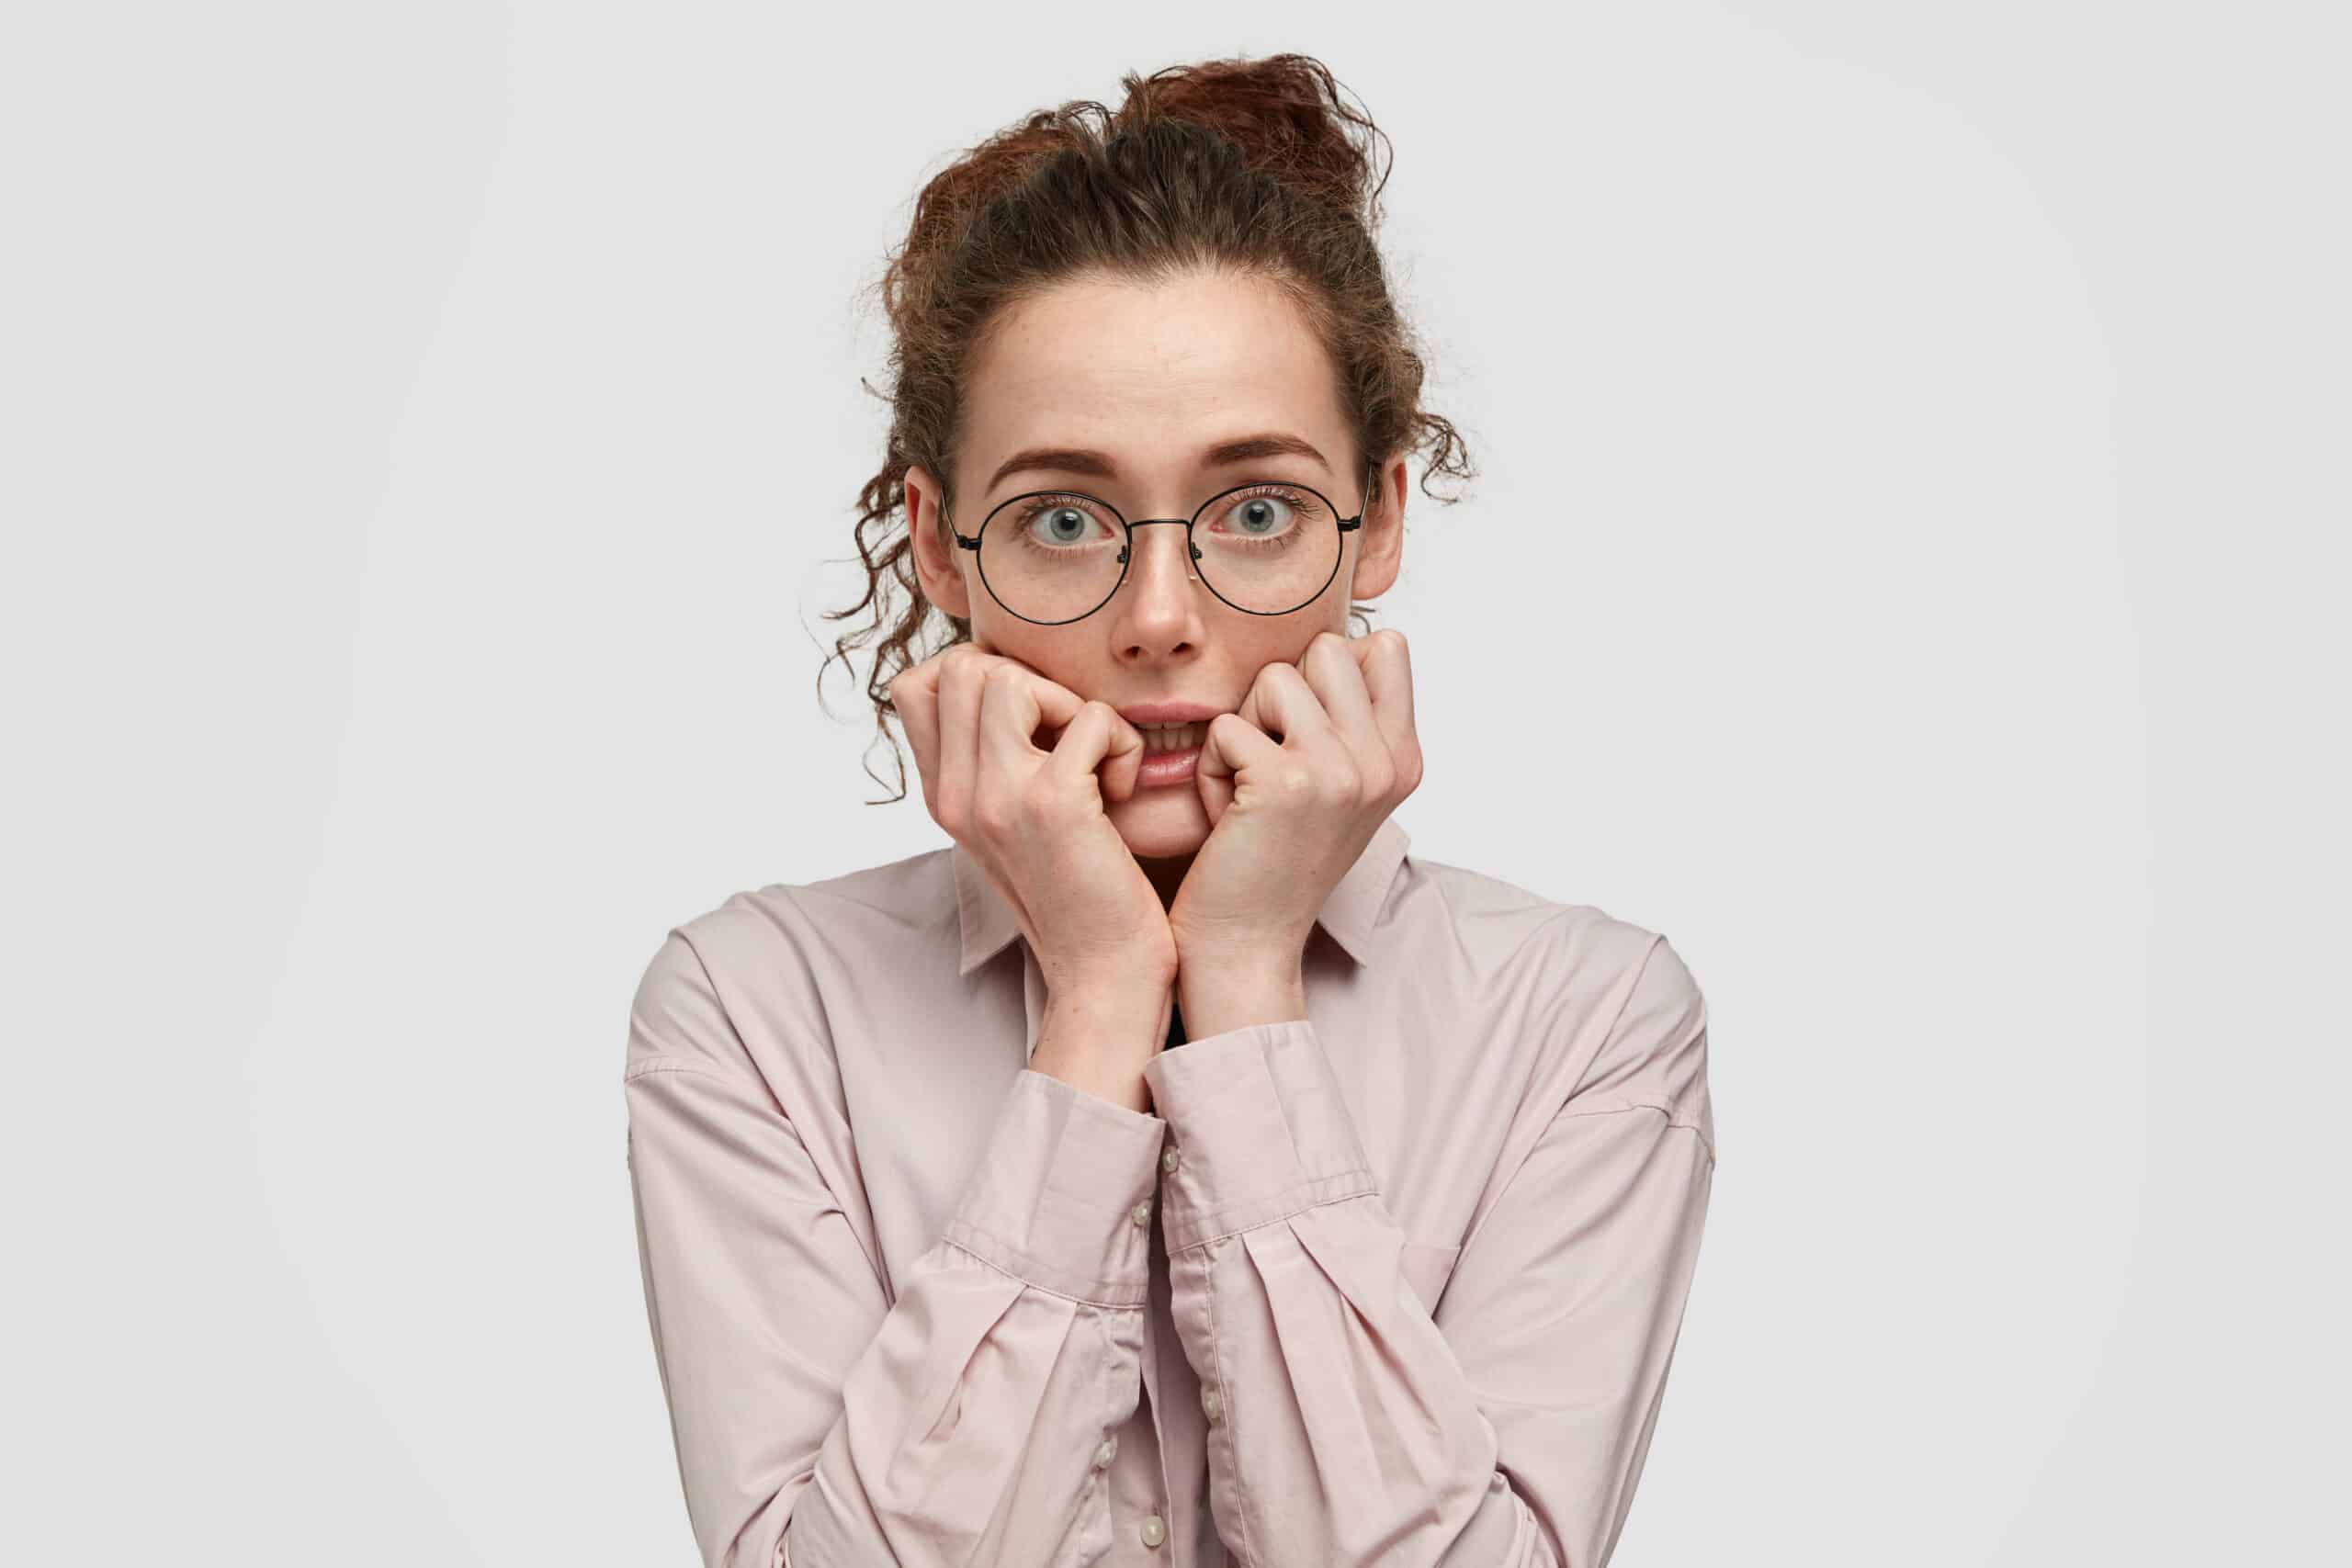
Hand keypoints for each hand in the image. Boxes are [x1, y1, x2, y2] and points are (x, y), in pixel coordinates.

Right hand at [890, 643, 1178, 992]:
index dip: (980, 676)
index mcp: (943, 798)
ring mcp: (999, 799)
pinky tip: (1122, 791)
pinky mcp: (1054, 805)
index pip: (916, 685)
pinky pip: (1090, 717)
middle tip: (1065, 738)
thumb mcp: (1010, 827)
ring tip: (1092, 759)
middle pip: (960, 667)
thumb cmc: (1076, 895)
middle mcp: (957, 795)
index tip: (1030, 720)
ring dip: (1070, 704)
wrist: (1104, 974)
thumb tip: (1002, 687)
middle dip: (1027, 681)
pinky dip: (1121, 742)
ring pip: (1009, 678)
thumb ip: (990, 766)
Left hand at [1168, 629, 1423, 977]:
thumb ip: (1354, 719)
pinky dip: (1210, 768)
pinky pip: (1227, 726)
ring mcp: (1343, 771)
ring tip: (1247, 787)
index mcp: (1404, 759)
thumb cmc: (1276, 861)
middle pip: (1327, 648)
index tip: (1306, 738)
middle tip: (1271, 761)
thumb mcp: (1340, 788)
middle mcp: (1385, 762)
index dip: (1325, 676)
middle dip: (1280, 694)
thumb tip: (1355, 638)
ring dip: (1243, 728)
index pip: (1385, 647)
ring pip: (1274, 677)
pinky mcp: (1287, 782)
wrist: (1247, 944)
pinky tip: (1225, 815)